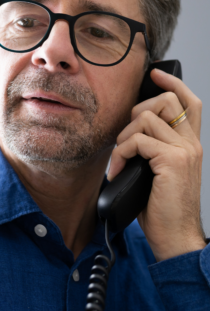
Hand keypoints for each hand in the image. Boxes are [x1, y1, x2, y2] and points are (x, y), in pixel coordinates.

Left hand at [107, 68, 205, 261]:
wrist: (175, 237)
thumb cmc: (162, 207)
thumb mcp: (159, 172)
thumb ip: (153, 149)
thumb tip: (130, 132)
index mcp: (190, 144)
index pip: (189, 101)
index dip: (173, 83)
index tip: (155, 73)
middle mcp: (191, 143)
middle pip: (167, 100)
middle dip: (136, 111)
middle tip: (127, 138)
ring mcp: (184, 150)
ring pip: (146, 117)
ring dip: (124, 136)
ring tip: (120, 159)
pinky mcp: (172, 161)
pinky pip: (137, 140)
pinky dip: (121, 153)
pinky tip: (117, 171)